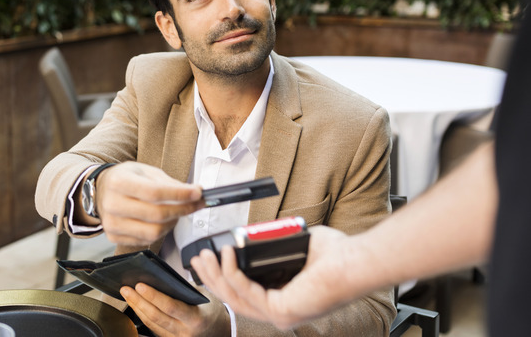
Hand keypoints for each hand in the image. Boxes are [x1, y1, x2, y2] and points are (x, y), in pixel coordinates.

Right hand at [96, 162, 203, 245]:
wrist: (102, 190)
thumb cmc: (127, 179)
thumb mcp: (146, 171)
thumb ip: (169, 183)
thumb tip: (194, 193)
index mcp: (119, 182)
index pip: (155, 192)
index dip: (180, 195)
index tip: (197, 194)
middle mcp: (112, 204)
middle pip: (156, 215)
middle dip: (182, 210)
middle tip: (195, 204)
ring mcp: (112, 223)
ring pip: (153, 232)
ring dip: (172, 223)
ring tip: (177, 213)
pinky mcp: (114, 237)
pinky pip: (146, 240)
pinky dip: (160, 232)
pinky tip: (163, 221)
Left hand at [120, 283, 229, 336]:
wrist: (220, 331)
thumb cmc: (212, 310)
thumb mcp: (203, 296)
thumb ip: (184, 289)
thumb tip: (160, 278)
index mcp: (195, 318)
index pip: (170, 306)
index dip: (153, 296)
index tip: (140, 285)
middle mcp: (185, 332)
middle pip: (156, 316)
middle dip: (138, 301)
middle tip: (126, 288)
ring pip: (151, 324)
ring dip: (137, 308)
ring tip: (127, 294)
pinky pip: (153, 329)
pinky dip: (142, 316)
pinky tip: (136, 306)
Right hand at [190, 225, 353, 328]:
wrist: (355, 262)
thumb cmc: (337, 256)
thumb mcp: (295, 249)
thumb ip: (274, 247)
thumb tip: (253, 236)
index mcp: (284, 301)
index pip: (244, 296)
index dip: (222, 280)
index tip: (210, 262)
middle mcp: (281, 313)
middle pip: (233, 299)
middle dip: (211, 278)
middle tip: (198, 260)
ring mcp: (281, 315)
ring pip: (235, 298)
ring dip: (216, 275)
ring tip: (206, 256)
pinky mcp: (281, 309)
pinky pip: (247, 291)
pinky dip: (233, 272)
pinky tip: (227, 255)